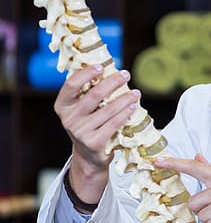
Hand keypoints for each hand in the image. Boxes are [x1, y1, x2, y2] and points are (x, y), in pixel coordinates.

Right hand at [54, 65, 139, 202]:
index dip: (86, 73)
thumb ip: (88, 94)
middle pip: (93, 95)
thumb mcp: (83, 110)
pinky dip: (125, 114)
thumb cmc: (89, 126)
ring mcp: (80, 131)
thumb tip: (109, 71)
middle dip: (112, 82)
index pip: (71, 85)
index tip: (102, 66)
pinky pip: (114, 124)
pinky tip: (133, 107)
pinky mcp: (93, 142)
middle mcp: (68, 118)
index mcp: (62, 106)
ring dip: (125, 99)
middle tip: (126, 75)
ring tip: (136, 93)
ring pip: (108, 110)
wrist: (90, 156)